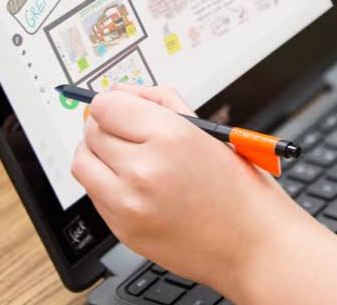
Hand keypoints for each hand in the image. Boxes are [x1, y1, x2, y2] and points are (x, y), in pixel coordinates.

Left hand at [71, 84, 299, 293]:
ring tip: (125, 156)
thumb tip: (123, 91)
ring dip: (98, 153)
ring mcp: (129, 204)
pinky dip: (106, 183)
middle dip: (107, 125)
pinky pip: (94, 194)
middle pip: (92, 131)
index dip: (113, 102)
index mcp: (170, 137)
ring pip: (83, 163)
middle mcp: (144, 169)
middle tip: (128, 129)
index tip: (120, 106)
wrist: (254, 245)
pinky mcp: (123, 230)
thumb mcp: (210, 132)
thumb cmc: (241, 189)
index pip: (107, 105)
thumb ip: (162, 102)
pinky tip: (134, 183)